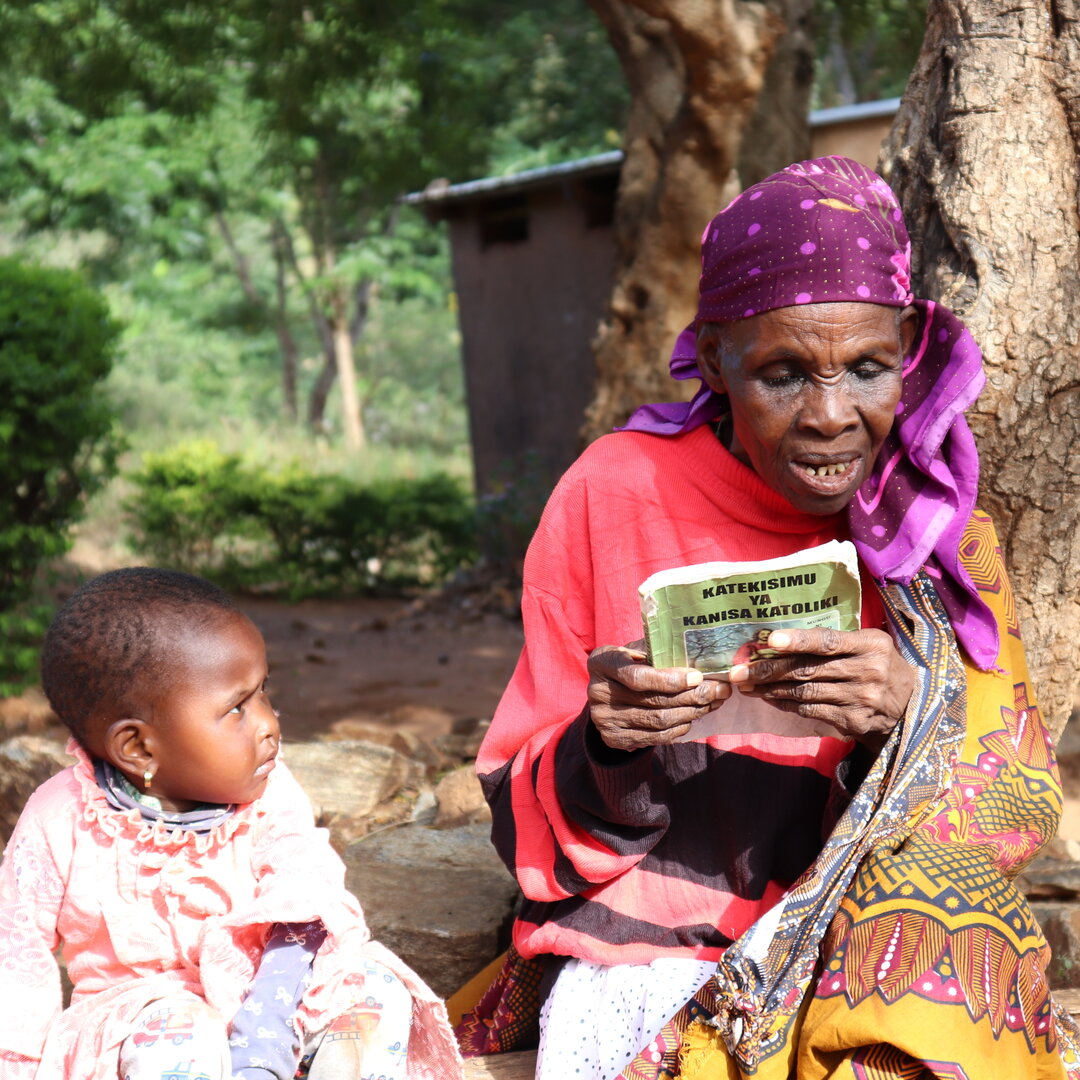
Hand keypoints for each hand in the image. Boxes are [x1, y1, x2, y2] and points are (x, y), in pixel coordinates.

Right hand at [588, 640, 730, 751]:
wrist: (605, 692)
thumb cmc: (629, 662)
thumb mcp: (637, 650)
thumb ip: (659, 652)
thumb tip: (700, 657)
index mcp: (602, 662)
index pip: (638, 677)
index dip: (670, 679)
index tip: (698, 677)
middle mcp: (597, 692)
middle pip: (653, 701)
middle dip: (692, 696)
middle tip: (719, 690)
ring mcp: (604, 719)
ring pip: (658, 721)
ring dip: (692, 713)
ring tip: (712, 703)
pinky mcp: (614, 739)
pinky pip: (655, 737)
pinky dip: (679, 728)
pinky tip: (693, 717)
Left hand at [727, 627, 913, 747]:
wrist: (911, 706)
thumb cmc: (878, 665)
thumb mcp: (868, 644)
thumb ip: (834, 641)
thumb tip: (780, 640)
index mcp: (870, 645)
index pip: (829, 641)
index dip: (799, 640)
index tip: (771, 639)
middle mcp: (867, 672)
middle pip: (808, 670)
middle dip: (769, 670)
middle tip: (739, 671)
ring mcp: (860, 699)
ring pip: (805, 692)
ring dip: (771, 689)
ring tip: (748, 685)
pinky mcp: (853, 721)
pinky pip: (810, 711)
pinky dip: (786, 704)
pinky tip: (770, 698)